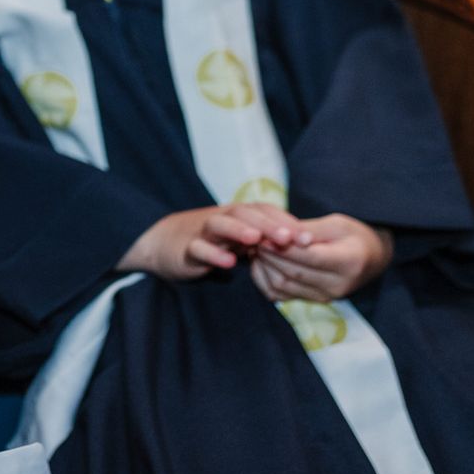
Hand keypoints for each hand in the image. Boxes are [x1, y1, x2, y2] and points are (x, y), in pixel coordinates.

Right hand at [119, 203, 303, 280]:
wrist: (164, 242)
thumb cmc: (212, 240)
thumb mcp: (240, 237)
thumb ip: (265, 239)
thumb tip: (302, 246)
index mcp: (239, 215)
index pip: (265, 211)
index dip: (286, 222)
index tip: (308, 239)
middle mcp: (223, 218)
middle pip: (246, 214)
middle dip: (269, 225)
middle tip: (290, 239)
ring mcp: (203, 232)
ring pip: (221, 224)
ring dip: (239, 230)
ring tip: (256, 240)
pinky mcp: (186, 249)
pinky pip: (199, 248)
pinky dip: (213, 253)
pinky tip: (228, 263)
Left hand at [249, 213, 391, 303]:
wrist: (372, 259)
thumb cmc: (354, 235)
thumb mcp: (337, 223)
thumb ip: (311, 230)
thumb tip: (291, 237)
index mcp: (348, 262)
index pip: (308, 257)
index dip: (282, 247)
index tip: (262, 233)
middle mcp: (338, 285)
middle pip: (293, 273)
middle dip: (269, 255)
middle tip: (252, 238)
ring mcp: (326, 297)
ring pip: (284, 286)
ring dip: (265, 267)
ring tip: (255, 247)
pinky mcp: (315, 302)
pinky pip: (282, 295)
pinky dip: (266, 280)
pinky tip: (261, 263)